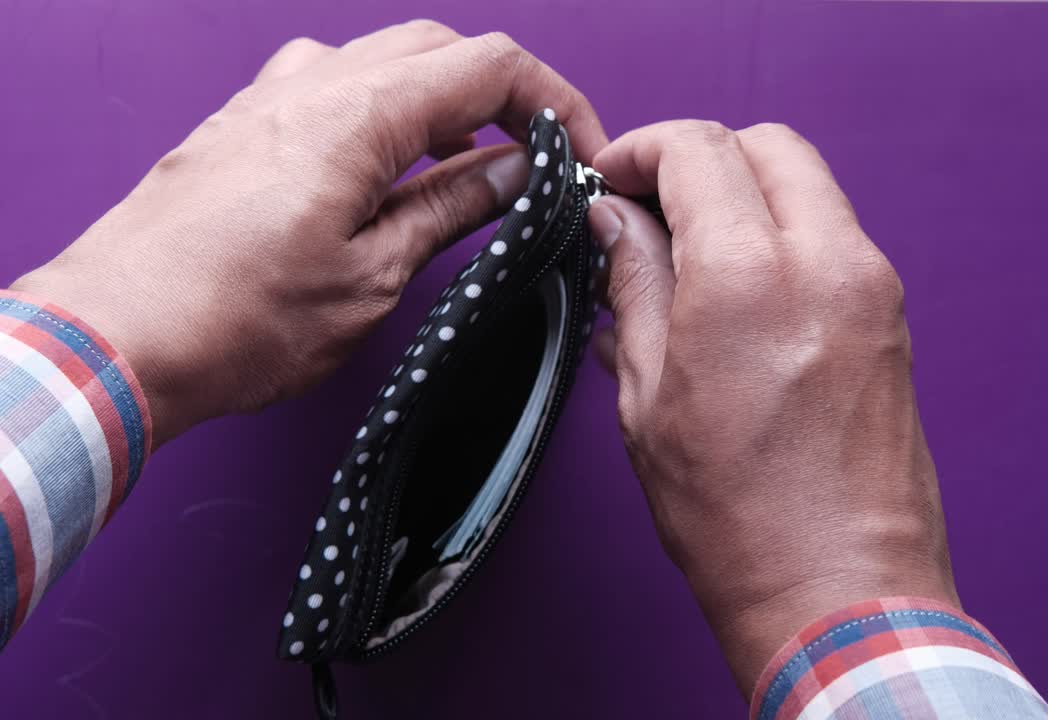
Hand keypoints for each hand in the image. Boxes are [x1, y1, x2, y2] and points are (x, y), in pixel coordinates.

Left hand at [11, 21, 605, 445]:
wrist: (114, 337)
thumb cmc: (233, 318)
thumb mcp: (374, 274)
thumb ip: (453, 210)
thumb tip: (515, 175)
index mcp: (359, 113)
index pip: (489, 67)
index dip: (554, 103)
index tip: (581, 150)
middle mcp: (311, 84)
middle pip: (440, 50)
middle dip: (504, 95)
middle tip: (536, 156)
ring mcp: (268, 98)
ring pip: (384, 61)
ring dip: (443, 100)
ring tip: (470, 166)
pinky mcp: (241, 125)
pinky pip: (331, 86)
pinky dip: (384, 111)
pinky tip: (385, 167)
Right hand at [588, 122, 957, 691]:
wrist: (840, 593)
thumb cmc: (740, 517)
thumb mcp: (651, 397)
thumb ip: (634, 286)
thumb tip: (615, 224)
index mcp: (748, 275)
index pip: (697, 150)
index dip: (640, 152)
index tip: (611, 180)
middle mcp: (825, 261)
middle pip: (763, 145)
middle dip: (698, 158)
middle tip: (646, 207)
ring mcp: (871, 287)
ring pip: (805, 183)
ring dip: (743, 194)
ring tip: (687, 257)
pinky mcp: (891, 318)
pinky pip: (831, 235)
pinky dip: (780, 234)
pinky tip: (733, 292)